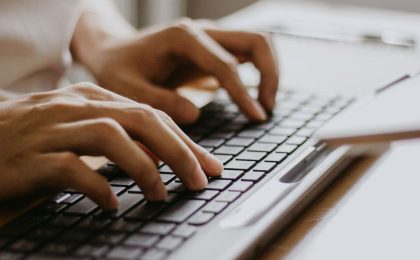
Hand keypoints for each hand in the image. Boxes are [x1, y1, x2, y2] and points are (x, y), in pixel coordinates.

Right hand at [0, 83, 222, 209]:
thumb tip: (160, 158)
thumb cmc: (34, 137)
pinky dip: (98, 186)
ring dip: (144, 167)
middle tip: (199, 180)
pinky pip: (71, 168)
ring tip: (161, 193)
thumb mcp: (80, 127)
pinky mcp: (31, 157)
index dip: (185, 141)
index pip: (151, 115)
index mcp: (92, 97)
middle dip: (178, 150)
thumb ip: (119, 136)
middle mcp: (75, 107)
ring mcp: (52, 129)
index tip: (209, 166)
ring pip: (110, 136)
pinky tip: (112, 205)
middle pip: (140, 120)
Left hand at [72, 18, 278, 123]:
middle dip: (270, 75)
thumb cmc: (119, 69)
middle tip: (266, 109)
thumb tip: (195, 114)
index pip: (226, 64)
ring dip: (269, 72)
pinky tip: (252, 99)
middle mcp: (203, 32)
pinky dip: (259, 73)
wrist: (114, 51)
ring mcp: (211, 38)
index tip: (256, 117)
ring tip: (263, 106)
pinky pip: (248, 54)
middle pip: (257, 40)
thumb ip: (160, 100)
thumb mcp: (128, 88)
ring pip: (258, 43)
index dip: (243, 93)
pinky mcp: (213, 49)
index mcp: (183, 38)